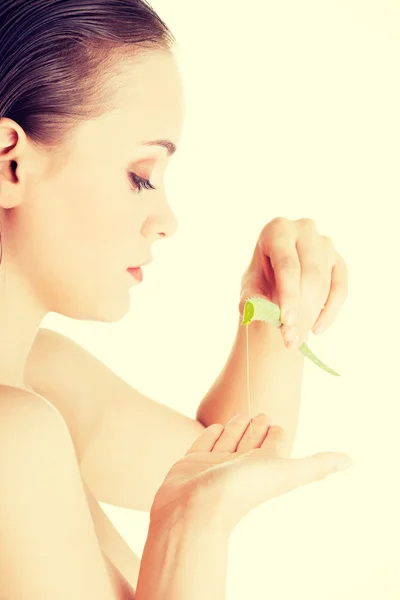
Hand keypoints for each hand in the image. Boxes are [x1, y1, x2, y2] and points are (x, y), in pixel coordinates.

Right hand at [150, 413, 351, 532]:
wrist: (193, 509)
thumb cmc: (240, 492)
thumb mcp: (285, 473)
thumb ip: (317, 466)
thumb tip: (350, 461)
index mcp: (262, 467)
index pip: (272, 447)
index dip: (276, 434)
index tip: (277, 422)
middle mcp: (239, 466)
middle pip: (251, 442)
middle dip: (257, 427)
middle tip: (262, 413)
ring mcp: (214, 465)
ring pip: (229, 440)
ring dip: (237, 427)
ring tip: (243, 415)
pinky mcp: (191, 462)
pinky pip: (204, 444)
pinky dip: (212, 434)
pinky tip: (216, 427)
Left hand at [239, 217, 347, 349]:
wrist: (277, 281)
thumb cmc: (261, 280)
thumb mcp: (250, 288)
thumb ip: (250, 297)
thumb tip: (250, 309)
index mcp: (277, 229)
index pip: (287, 265)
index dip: (288, 295)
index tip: (286, 322)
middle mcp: (304, 229)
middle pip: (309, 274)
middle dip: (300, 309)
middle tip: (290, 336)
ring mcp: (325, 243)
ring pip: (324, 282)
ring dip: (312, 313)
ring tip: (296, 337)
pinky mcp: (339, 260)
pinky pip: (341, 288)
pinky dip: (330, 312)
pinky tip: (317, 329)